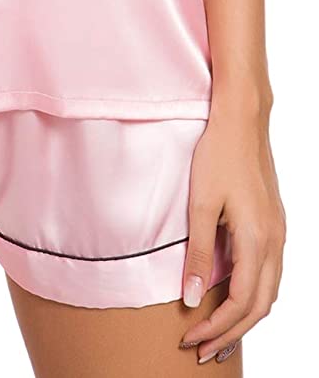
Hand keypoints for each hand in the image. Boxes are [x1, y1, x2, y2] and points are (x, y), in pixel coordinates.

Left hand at [178, 103, 285, 362]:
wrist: (242, 118)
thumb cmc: (217, 153)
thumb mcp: (200, 202)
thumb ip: (198, 253)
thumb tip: (193, 298)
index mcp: (257, 239)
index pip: (241, 302)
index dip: (217, 326)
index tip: (190, 339)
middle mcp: (275, 241)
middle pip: (260, 306)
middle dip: (232, 333)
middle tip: (202, 352)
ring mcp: (279, 232)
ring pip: (270, 292)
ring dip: (245, 318)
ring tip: (218, 336)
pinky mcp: (274, 223)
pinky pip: (270, 273)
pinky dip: (254, 296)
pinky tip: (234, 299)